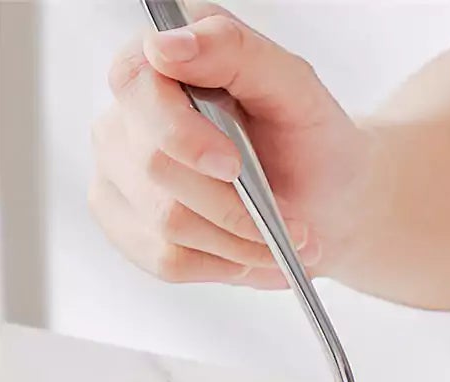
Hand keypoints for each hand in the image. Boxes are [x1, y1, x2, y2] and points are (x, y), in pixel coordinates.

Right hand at [90, 6, 371, 286]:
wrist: (329, 205)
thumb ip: (235, 51)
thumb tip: (165, 46)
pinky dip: (225, 266)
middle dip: (236, 207)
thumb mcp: (295, 89)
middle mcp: (129, 114)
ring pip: (166, 223)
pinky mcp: (128, 225)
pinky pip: (166, 260)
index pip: (135, 85)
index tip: (232, 165)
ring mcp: (120, 172)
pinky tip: (254, 255)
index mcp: (161, 62)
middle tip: (294, 223)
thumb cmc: (311, 142)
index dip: (181, 133)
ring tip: (285, 241)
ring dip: (241, 243)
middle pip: (155, 167)